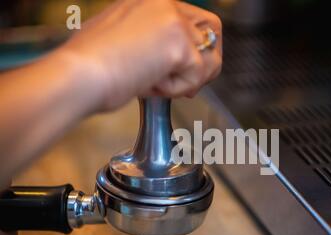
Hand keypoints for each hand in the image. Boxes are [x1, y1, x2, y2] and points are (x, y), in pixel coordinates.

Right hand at [58, 0, 221, 111]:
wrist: (79, 76)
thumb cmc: (90, 66)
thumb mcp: (124, 40)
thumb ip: (151, 41)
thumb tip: (171, 59)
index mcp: (152, 2)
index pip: (193, 20)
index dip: (195, 49)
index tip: (185, 73)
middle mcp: (166, 4)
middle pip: (213, 31)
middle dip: (207, 62)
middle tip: (190, 85)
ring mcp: (174, 21)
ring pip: (210, 58)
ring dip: (188, 80)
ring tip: (157, 85)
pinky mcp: (179, 44)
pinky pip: (196, 77)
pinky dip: (175, 90)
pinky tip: (150, 85)